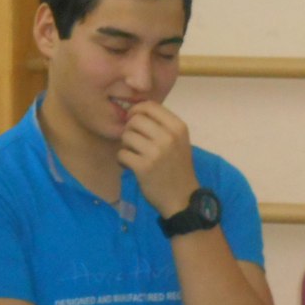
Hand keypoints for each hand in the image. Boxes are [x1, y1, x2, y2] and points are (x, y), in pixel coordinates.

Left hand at [116, 101, 198, 217]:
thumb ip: (162, 125)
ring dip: (126, 146)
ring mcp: (156, 152)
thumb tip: (135, 110)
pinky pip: (121, 154)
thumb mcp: (178, 141)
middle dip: (130, 130)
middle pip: (135, 120)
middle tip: (134, 143)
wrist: (183, 198)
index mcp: (178, 127)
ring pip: (126, 136)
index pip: (149, 106)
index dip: (136, 110)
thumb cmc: (178, 168)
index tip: (134, 121)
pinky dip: (122, 160)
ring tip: (134, 156)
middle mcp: (169, 137)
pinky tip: (130, 166)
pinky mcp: (144, 167)